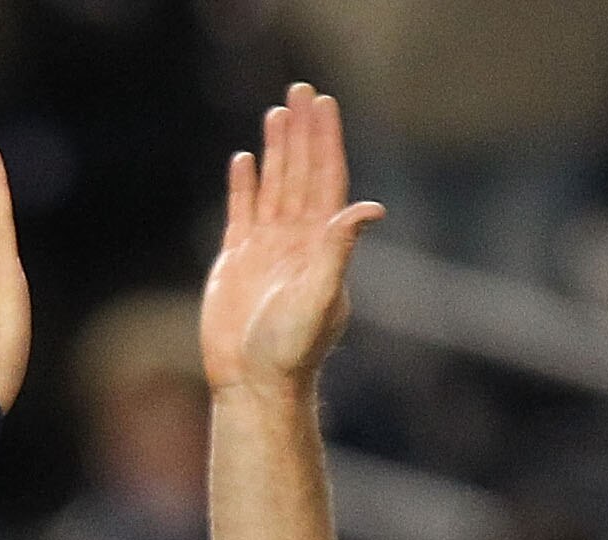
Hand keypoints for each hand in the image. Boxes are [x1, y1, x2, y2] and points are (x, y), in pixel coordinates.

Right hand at [202, 83, 384, 395]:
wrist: (254, 382)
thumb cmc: (291, 349)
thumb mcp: (322, 296)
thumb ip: (340, 249)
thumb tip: (369, 208)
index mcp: (321, 244)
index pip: (326, 178)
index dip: (326, 140)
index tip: (324, 103)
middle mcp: (297, 241)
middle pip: (301, 173)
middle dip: (302, 132)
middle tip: (301, 90)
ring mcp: (267, 249)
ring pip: (274, 185)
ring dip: (276, 150)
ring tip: (277, 113)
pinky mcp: (237, 261)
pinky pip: (241, 211)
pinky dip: (244, 185)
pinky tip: (244, 161)